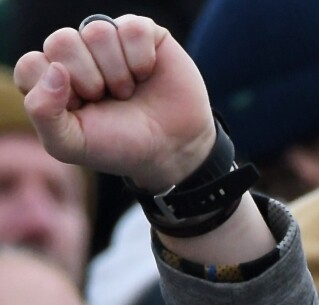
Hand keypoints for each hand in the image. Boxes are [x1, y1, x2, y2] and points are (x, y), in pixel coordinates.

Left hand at [13, 15, 213, 191]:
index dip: (58, 93)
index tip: (81, 113)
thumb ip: (42, 113)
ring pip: (97, 31)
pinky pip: (133, 28)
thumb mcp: (70, 144)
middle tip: (107, 99)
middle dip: (89, 79)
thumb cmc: (119, 145)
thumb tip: (55, 69)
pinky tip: (146, 74)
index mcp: (51, 77)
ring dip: (118, 72)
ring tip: (127, 90)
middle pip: (61, 41)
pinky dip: (142, 58)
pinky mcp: (143, 34)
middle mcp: (76, 53)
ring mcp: (109, 41)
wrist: (173, 149)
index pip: (32, 65)